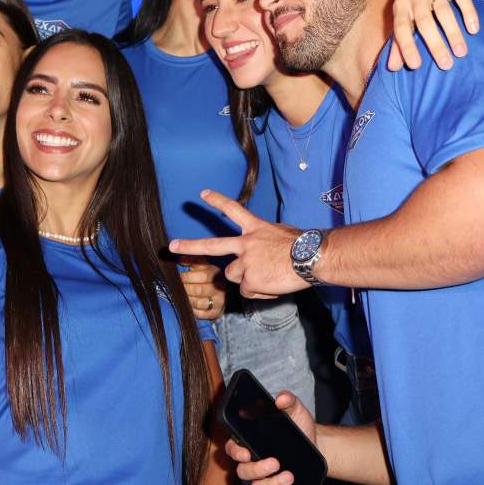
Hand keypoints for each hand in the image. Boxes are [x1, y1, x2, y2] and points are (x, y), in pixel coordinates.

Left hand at [168, 190, 304, 298]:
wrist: (312, 256)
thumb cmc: (304, 245)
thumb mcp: (280, 233)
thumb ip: (263, 240)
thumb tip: (259, 254)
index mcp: (255, 228)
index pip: (233, 210)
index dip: (218, 201)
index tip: (203, 193)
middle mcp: (246, 243)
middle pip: (212, 245)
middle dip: (190, 246)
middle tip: (171, 246)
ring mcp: (245, 262)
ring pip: (234, 276)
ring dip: (247, 278)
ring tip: (269, 275)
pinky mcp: (250, 280)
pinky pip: (249, 291)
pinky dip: (260, 291)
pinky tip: (274, 284)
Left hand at [179, 260, 226, 320]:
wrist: (220, 292)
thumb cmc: (205, 276)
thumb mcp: (201, 265)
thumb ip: (191, 260)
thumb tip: (180, 257)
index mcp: (216, 273)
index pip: (203, 276)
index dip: (187, 277)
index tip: (177, 277)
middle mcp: (221, 287)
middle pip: (199, 290)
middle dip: (184, 289)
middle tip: (176, 288)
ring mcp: (219, 301)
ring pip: (199, 303)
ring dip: (187, 299)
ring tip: (180, 296)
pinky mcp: (216, 313)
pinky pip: (201, 314)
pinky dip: (192, 310)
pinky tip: (187, 305)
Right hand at [224, 391, 317, 484]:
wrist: (317, 445)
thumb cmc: (299, 427)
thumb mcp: (296, 411)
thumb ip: (288, 401)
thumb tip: (281, 399)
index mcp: (252, 442)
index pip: (232, 449)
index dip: (234, 452)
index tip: (245, 451)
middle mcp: (255, 463)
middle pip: (243, 472)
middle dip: (257, 469)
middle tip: (275, 462)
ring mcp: (266, 480)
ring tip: (289, 476)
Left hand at [389, 0, 480, 70]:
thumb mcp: (402, 16)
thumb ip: (397, 42)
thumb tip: (392, 68)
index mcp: (400, 6)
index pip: (401, 28)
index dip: (406, 47)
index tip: (415, 66)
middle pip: (425, 21)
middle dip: (435, 44)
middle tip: (446, 65)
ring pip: (443, 11)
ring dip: (453, 33)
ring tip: (461, 53)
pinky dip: (468, 13)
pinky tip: (473, 30)